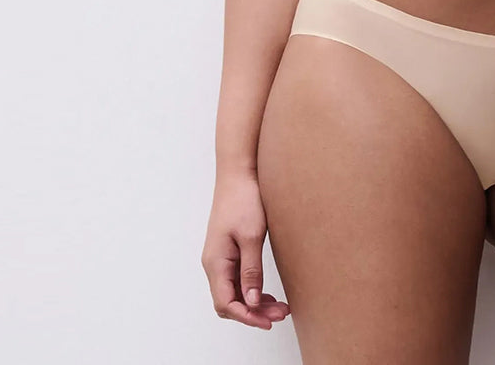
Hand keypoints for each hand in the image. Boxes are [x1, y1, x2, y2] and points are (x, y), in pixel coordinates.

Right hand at [201, 168, 290, 330]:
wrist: (238, 173)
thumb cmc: (243, 199)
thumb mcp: (252, 236)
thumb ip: (251, 270)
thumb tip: (252, 302)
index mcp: (216, 262)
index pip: (226, 303)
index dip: (246, 317)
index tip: (268, 322)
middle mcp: (214, 263)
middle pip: (229, 301)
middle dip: (253, 313)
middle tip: (280, 314)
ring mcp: (220, 257)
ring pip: (234, 292)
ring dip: (254, 303)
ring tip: (279, 307)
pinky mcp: (229, 250)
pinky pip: (237, 279)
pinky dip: (252, 289)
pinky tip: (268, 293)